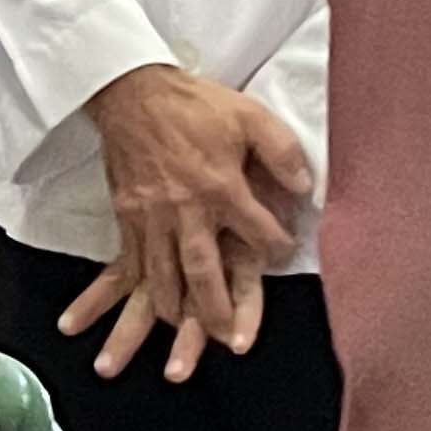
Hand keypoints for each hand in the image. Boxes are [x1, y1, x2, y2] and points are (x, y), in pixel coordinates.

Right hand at [76, 62, 311, 374]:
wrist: (131, 91)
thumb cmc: (194, 104)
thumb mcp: (250, 116)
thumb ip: (283, 153)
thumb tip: (305, 189)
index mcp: (221, 187)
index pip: (258, 233)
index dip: (277, 246)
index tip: (281, 250)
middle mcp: (185, 210)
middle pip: (203, 273)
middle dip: (217, 310)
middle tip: (230, 338)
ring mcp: (151, 216)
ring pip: (163, 276)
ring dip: (176, 309)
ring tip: (186, 331)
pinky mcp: (126, 215)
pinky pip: (130, 262)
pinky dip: (138, 288)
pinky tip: (148, 304)